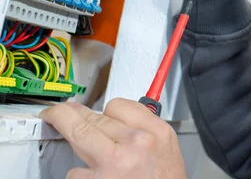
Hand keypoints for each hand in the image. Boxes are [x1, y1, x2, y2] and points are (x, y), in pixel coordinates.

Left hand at [40, 99, 186, 178]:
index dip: (101, 109)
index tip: (92, 110)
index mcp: (156, 131)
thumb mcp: (165, 149)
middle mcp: (137, 143)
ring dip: (73, 142)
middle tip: (58, 113)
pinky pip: (74, 172)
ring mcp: (115, 162)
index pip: (118, 106)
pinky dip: (78, 175)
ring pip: (77, 136)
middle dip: (71, 115)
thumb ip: (144, 130)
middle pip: (93, 118)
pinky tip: (90, 177)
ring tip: (70, 142)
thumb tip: (114, 122)